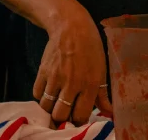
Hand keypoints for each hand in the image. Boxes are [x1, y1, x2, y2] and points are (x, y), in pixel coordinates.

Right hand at [34, 8, 111, 125]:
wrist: (71, 27)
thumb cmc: (91, 48)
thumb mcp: (102, 69)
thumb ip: (103, 94)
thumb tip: (110, 112)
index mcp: (90, 83)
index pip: (80, 115)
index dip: (79, 121)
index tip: (79, 118)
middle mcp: (71, 83)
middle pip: (59, 115)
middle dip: (63, 119)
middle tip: (66, 114)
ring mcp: (54, 78)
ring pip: (46, 107)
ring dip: (51, 109)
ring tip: (58, 104)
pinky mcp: (42, 72)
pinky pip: (37, 94)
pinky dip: (42, 97)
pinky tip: (50, 92)